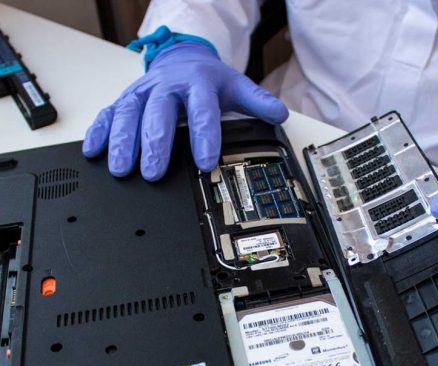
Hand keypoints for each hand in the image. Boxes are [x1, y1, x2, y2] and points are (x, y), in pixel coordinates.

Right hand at [82, 42, 287, 180]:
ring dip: (123, 142)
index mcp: (197, 84)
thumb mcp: (235, 86)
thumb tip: (280, 115)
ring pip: (128, 113)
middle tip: (154, 173)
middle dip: (155, 144)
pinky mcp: (125, 99)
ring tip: (121, 169)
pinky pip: (109, 113)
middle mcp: (166, 87)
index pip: (202, 110)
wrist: (182, 59)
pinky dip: (100, 131)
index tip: (205, 160)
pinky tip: (94, 151)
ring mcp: (142, 93)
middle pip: (158, 114)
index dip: (204, 135)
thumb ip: (257, 102)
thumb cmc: (208, 79)